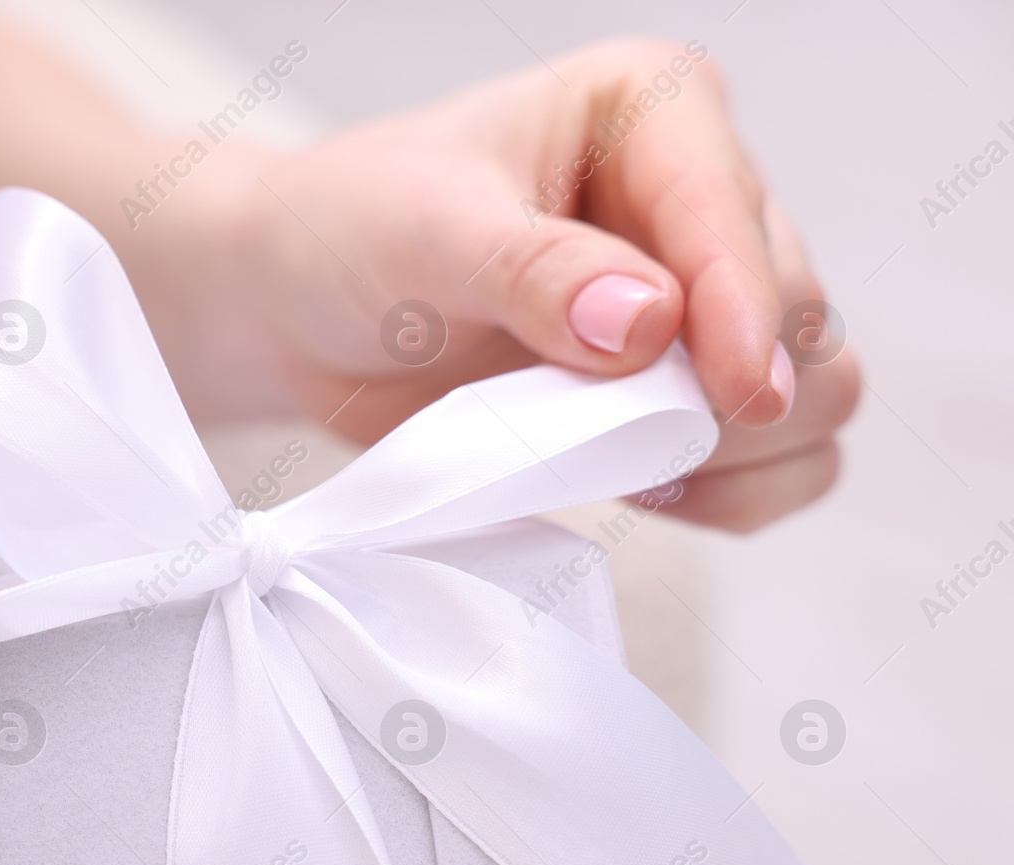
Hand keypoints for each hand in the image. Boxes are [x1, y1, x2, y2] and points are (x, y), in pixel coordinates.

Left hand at [158, 38, 855, 531]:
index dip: (742, 309)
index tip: (723, 396)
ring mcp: (709, 302)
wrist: (306, 305)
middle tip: (619, 433)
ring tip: (624, 461)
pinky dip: (735, 495)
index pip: (734, 214)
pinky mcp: (691, 390)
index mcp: (656, 113)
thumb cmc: (355, 230)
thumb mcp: (425, 232)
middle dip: (723, 396)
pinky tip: (650, 489)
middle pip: (803, 318)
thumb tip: (651, 326)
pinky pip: (782, 464)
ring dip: (734, 453)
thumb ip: (535, 274)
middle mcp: (703, 199)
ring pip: (815, 396)